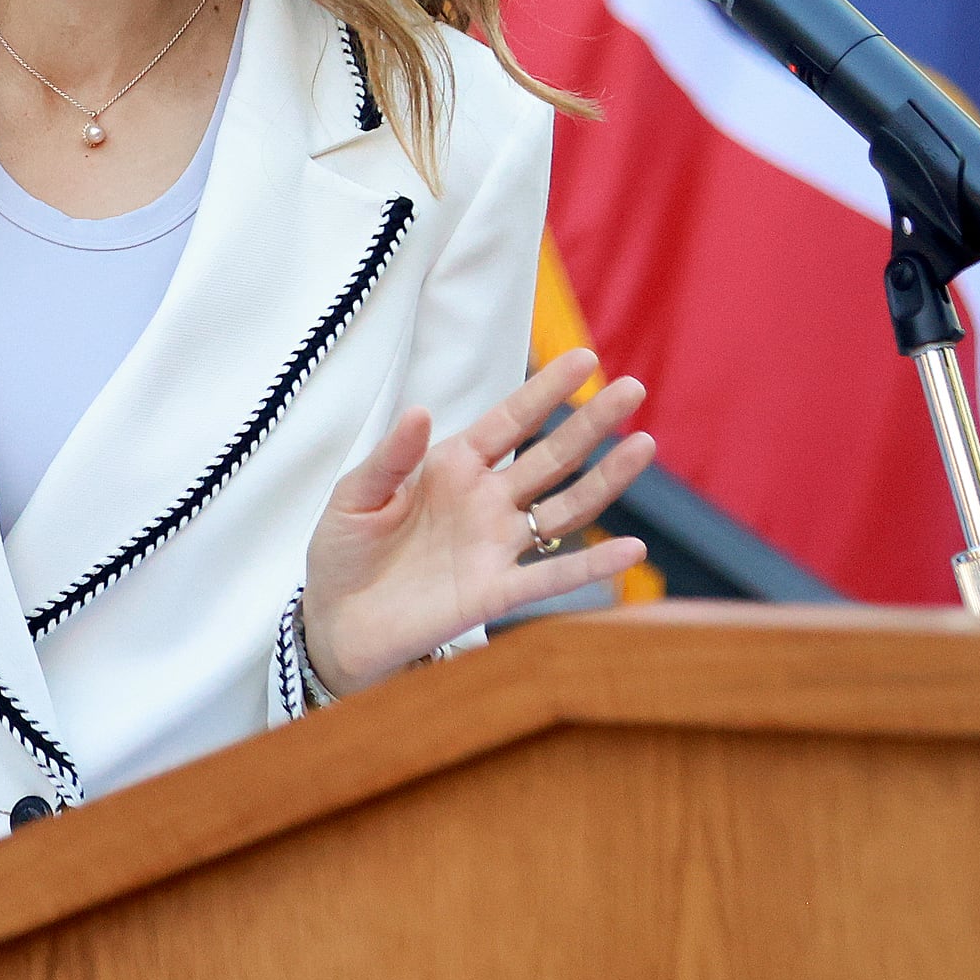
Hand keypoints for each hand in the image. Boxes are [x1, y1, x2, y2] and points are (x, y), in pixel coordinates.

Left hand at [300, 350, 657, 695]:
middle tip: (631, 389)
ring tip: (643, 445)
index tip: (585, 358)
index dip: (545, 391)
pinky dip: (591, 565)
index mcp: (452, 467)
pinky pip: (551, 577)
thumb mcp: (355, 495)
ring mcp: (496, 546)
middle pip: (550, 457)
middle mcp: (485, 501)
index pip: (510, 421)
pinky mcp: (495, 592)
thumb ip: (390, 457)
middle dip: (590, 423)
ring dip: (605, 480)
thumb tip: (419, 410)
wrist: (336, 621)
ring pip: (564, 507)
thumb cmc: (345, 552)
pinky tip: (632, 550)